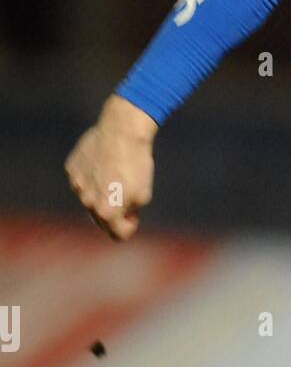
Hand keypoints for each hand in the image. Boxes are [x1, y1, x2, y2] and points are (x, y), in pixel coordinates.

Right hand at [64, 95, 157, 241]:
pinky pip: (82, 180)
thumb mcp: (144, 194)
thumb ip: (130, 211)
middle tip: (126, 194)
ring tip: (115, 174)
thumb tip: (120, 214)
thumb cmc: (137, 164)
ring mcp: (76, 185)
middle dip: (113, 212)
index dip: (129, 226)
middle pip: (100, 218)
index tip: (135, 215)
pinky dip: (92, 177)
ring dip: (101, 193)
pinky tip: (103, 163)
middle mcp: (87, 202)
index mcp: (106, 212)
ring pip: (89, 198)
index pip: (118, 235)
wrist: (122, 131)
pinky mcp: (71, 169)